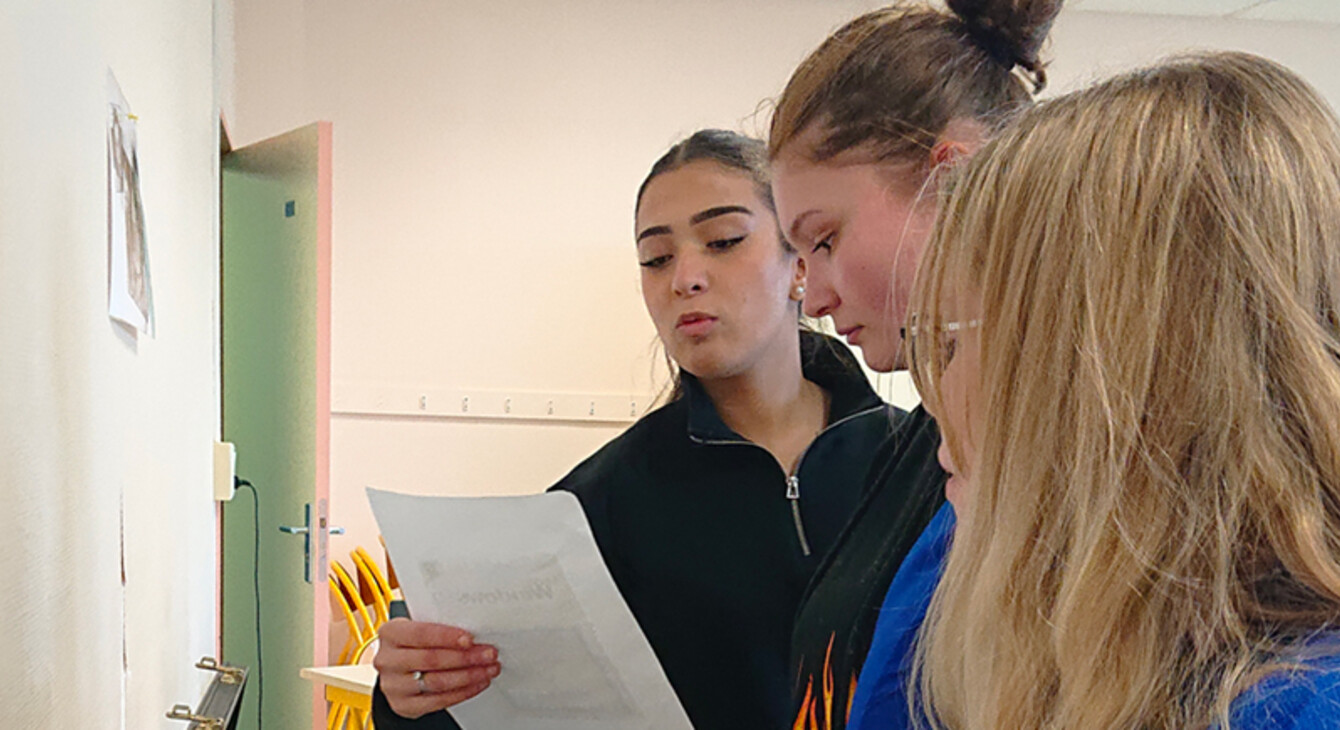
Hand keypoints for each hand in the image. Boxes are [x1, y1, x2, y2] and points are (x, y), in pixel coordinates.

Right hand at [374, 618, 500, 718]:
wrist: (398, 670)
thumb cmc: (414, 644)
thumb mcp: (419, 628)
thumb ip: (439, 627)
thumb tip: (474, 630)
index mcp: (390, 633)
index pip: (420, 634)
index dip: (447, 636)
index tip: (470, 639)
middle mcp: (388, 660)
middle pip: (431, 659)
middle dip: (466, 657)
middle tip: (488, 654)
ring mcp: (393, 685)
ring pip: (437, 682)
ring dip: (469, 676)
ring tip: (488, 669)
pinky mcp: (404, 705)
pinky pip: (438, 701)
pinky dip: (463, 692)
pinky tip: (477, 683)